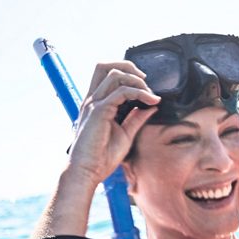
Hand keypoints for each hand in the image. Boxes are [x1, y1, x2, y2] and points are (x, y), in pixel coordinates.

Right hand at [65, 61, 160, 183]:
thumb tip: (151, 107)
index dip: (126, 73)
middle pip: (105, 65)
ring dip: (137, 80)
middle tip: (146, 80)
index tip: (145, 86)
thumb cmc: (101, 157)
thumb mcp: (125, 134)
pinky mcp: (99, 111)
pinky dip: (140, 93)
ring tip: (150, 94)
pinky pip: (122, 92)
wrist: (87, 172)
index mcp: (95, 103)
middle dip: (128, 66)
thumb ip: (136, 118)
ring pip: (115, 74)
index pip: (106, 74)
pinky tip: (151, 101)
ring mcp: (94, 103)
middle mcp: (92, 99)